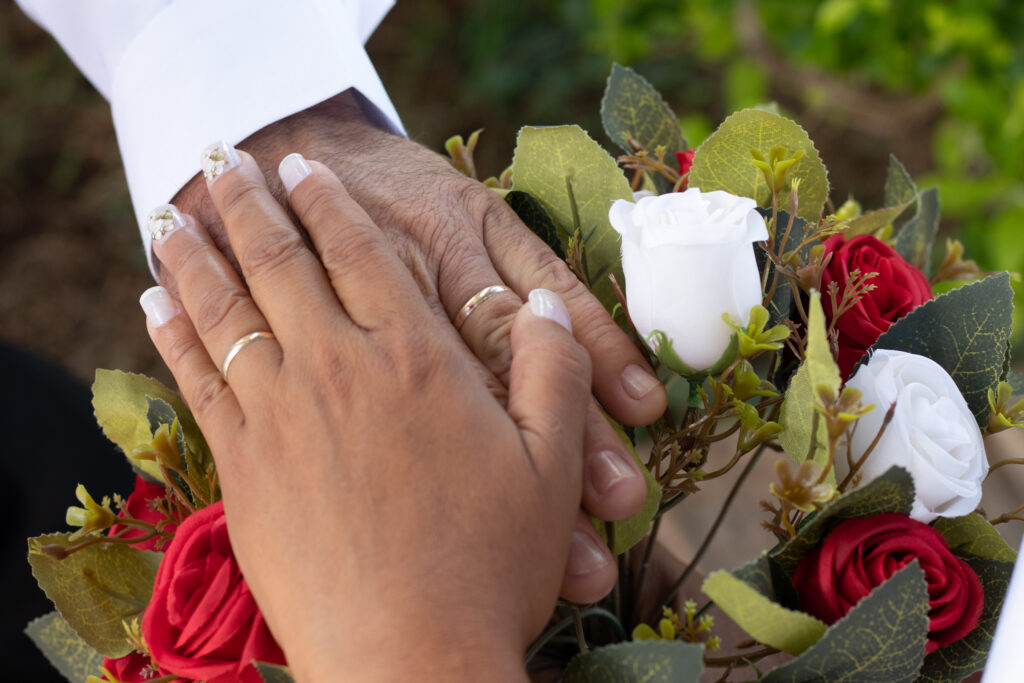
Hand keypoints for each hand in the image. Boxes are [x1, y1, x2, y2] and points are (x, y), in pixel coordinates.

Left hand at [167, 92, 667, 600]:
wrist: (411, 659)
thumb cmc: (490, 564)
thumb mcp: (550, 463)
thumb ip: (553, 369)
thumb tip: (547, 302)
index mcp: (417, 359)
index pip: (360, 254)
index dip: (328, 204)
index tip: (302, 168)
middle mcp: (339, 368)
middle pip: (282, 263)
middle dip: (249, 203)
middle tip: (223, 159)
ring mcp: (280, 414)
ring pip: (226, 309)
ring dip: (196, 252)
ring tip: (169, 211)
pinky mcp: (242, 466)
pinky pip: (195, 378)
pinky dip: (171, 332)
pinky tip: (154, 302)